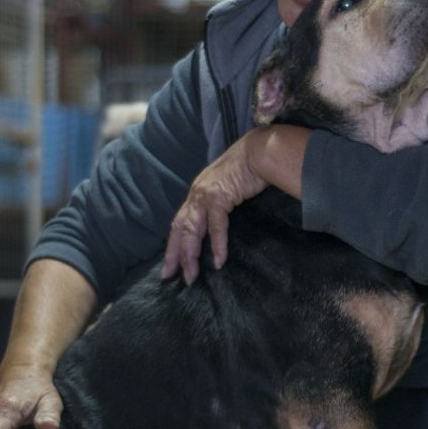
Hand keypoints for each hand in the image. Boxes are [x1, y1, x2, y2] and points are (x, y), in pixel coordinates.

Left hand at [161, 132, 268, 284]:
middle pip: (179, 229)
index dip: (173, 245)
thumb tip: (218, 225)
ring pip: (191, 230)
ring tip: (191, 275)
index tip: (169, 266)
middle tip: (170, 276)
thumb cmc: (247, 169)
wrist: (258, 152)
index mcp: (197, 194)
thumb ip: (219, 203)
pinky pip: (216, 226)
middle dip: (174, 255)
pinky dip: (217, 244)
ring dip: (190, 255)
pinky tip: (218, 261)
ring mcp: (205, 195)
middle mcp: (196, 194)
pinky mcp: (219, 197)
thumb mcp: (227, 188)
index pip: (179, 223)